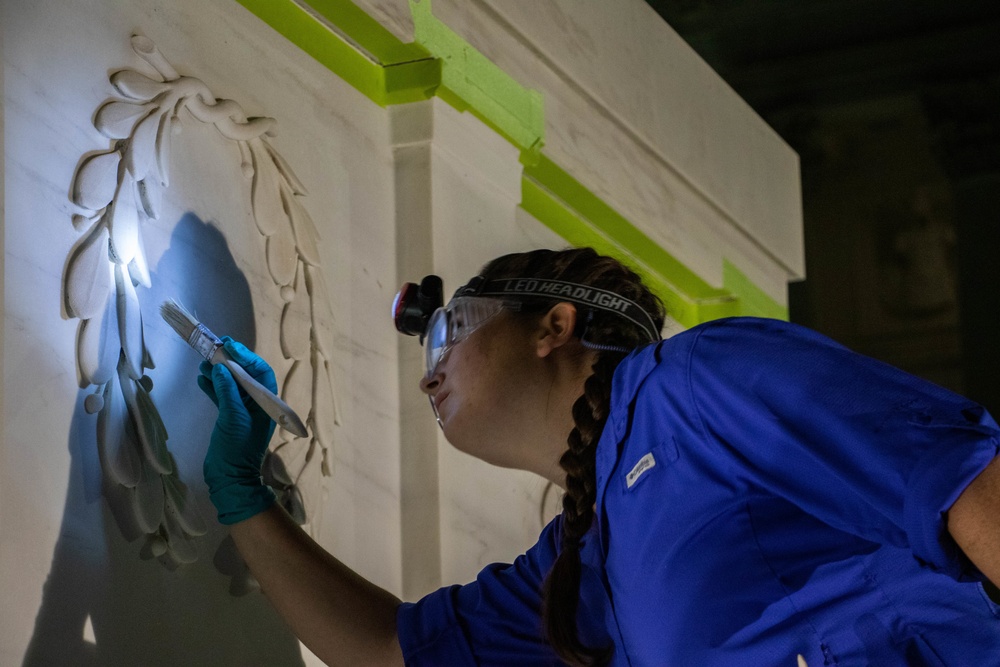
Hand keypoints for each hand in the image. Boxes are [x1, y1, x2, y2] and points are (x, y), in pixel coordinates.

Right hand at [198, 337, 276, 523]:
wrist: (230, 479)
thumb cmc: (237, 449)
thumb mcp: (234, 418)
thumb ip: (228, 392)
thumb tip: (222, 369)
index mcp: (266, 404)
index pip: (259, 372)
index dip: (246, 356)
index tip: (229, 345)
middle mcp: (256, 404)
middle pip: (245, 375)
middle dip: (230, 361)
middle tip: (213, 348)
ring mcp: (242, 411)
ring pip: (231, 384)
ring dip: (218, 372)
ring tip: (202, 361)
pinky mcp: (229, 418)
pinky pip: (222, 396)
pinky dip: (212, 386)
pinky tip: (201, 378)